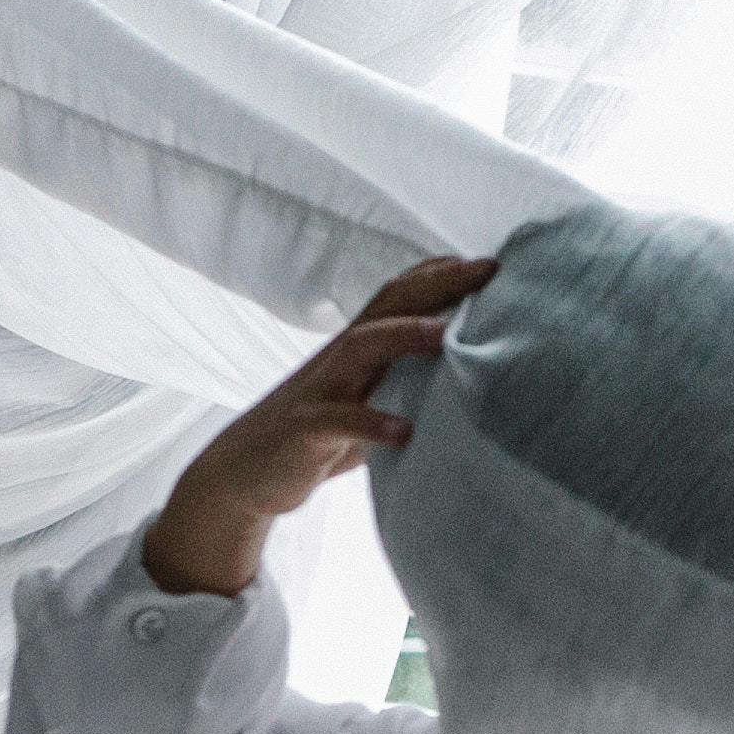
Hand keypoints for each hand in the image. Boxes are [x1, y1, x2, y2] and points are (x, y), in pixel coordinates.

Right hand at [141, 258, 495, 597]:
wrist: (242, 473)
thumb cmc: (317, 437)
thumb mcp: (363, 402)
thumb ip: (402, 384)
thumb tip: (464, 378)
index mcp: (356, 348)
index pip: (399, 294)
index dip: (440, 272)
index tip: (490, 260)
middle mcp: (339, 358)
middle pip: (388, 304)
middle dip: (437, 284)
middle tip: (488, 271)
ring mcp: (320, 390)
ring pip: (361, 347)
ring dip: (406, 338)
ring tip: (448, 339)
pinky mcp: (305, 431)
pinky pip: (338, 422)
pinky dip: (372, 424)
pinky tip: (405, 432)